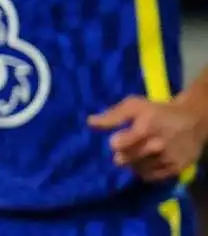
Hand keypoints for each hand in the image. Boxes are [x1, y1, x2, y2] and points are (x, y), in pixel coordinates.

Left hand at [88, 94, 207, 181]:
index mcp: (146, 128)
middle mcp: (158, 145)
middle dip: (122, 155)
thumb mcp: (135, 105)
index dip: (115, 143)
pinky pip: (152, 177)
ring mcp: (168, 158)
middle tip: (127, 148)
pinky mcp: (176, 169)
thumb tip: (90, 122)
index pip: (119, 145)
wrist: (192, 120)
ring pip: (138, 169)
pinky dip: (145, 171)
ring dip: (133, 163)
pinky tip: (146, 161)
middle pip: (126, 159)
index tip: (117, 140)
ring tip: (137, 153)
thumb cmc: (157, 111)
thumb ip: (113, 115)